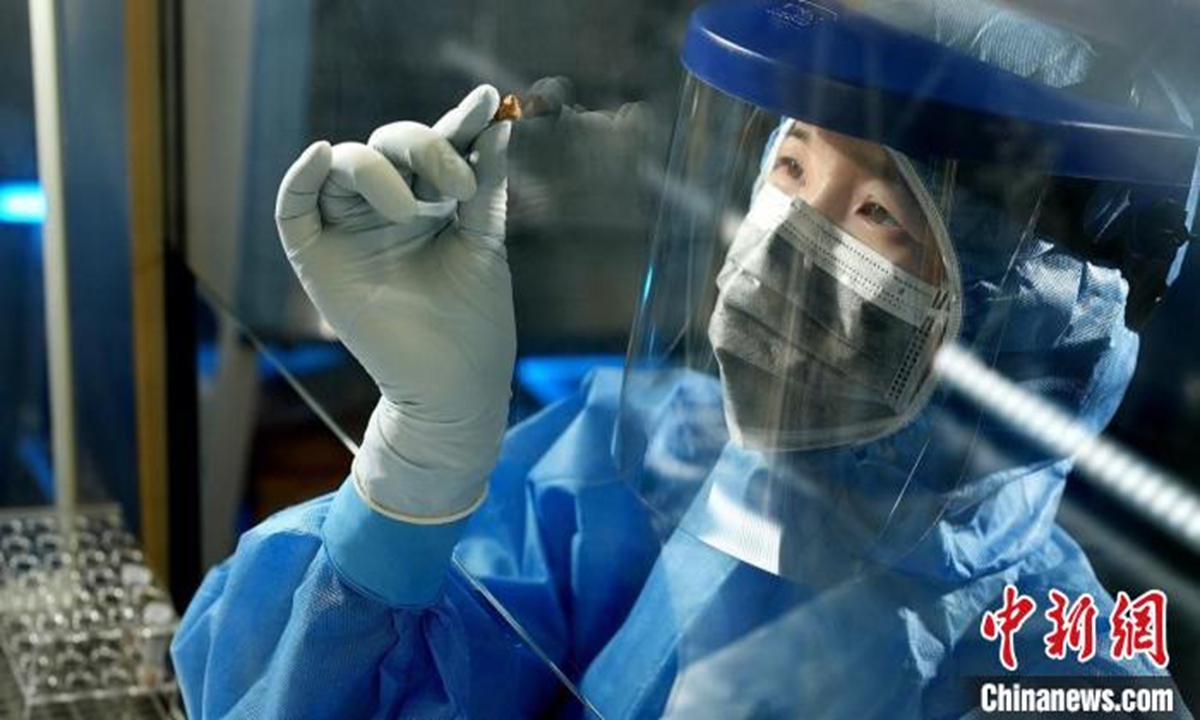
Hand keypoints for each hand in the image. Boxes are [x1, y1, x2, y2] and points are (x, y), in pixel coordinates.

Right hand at [275, 85, 514, 521]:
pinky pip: (294, 205)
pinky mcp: (316, 257)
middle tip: (458, 187)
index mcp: (431, 199)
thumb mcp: (484, 243)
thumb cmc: (474, 321)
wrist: (454, 387)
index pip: (438, 145)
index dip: (459, 120)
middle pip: (390, 145)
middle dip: (424, 150)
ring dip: (379, 170)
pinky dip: (302, 176)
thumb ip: (483, 186)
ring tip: (416, 209)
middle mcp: (388, 206)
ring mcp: (350, 228)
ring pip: (346, 163)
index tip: (490, 102)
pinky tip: (323, 155)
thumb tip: (498, 124)